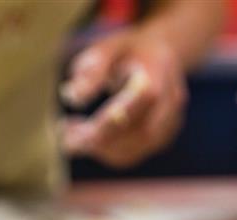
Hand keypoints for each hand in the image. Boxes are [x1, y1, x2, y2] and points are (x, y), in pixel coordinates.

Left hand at [60, 30, 186, 167]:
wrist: (162, 55)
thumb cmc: (129, 50)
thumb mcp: (109, 47)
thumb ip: (92, 68)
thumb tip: (72, 98)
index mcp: (159, 73)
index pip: (138, 104)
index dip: (104, 121)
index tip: (67, 126)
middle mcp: (171, 103)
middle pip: (139, 133)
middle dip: (98, 140)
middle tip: (64, 136)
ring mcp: (170, 124)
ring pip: (134, 150)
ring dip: (99, 149)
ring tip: (70, 136)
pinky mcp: (163, 139)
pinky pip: (132, 155)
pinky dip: (106, 152)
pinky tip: (87, 140)